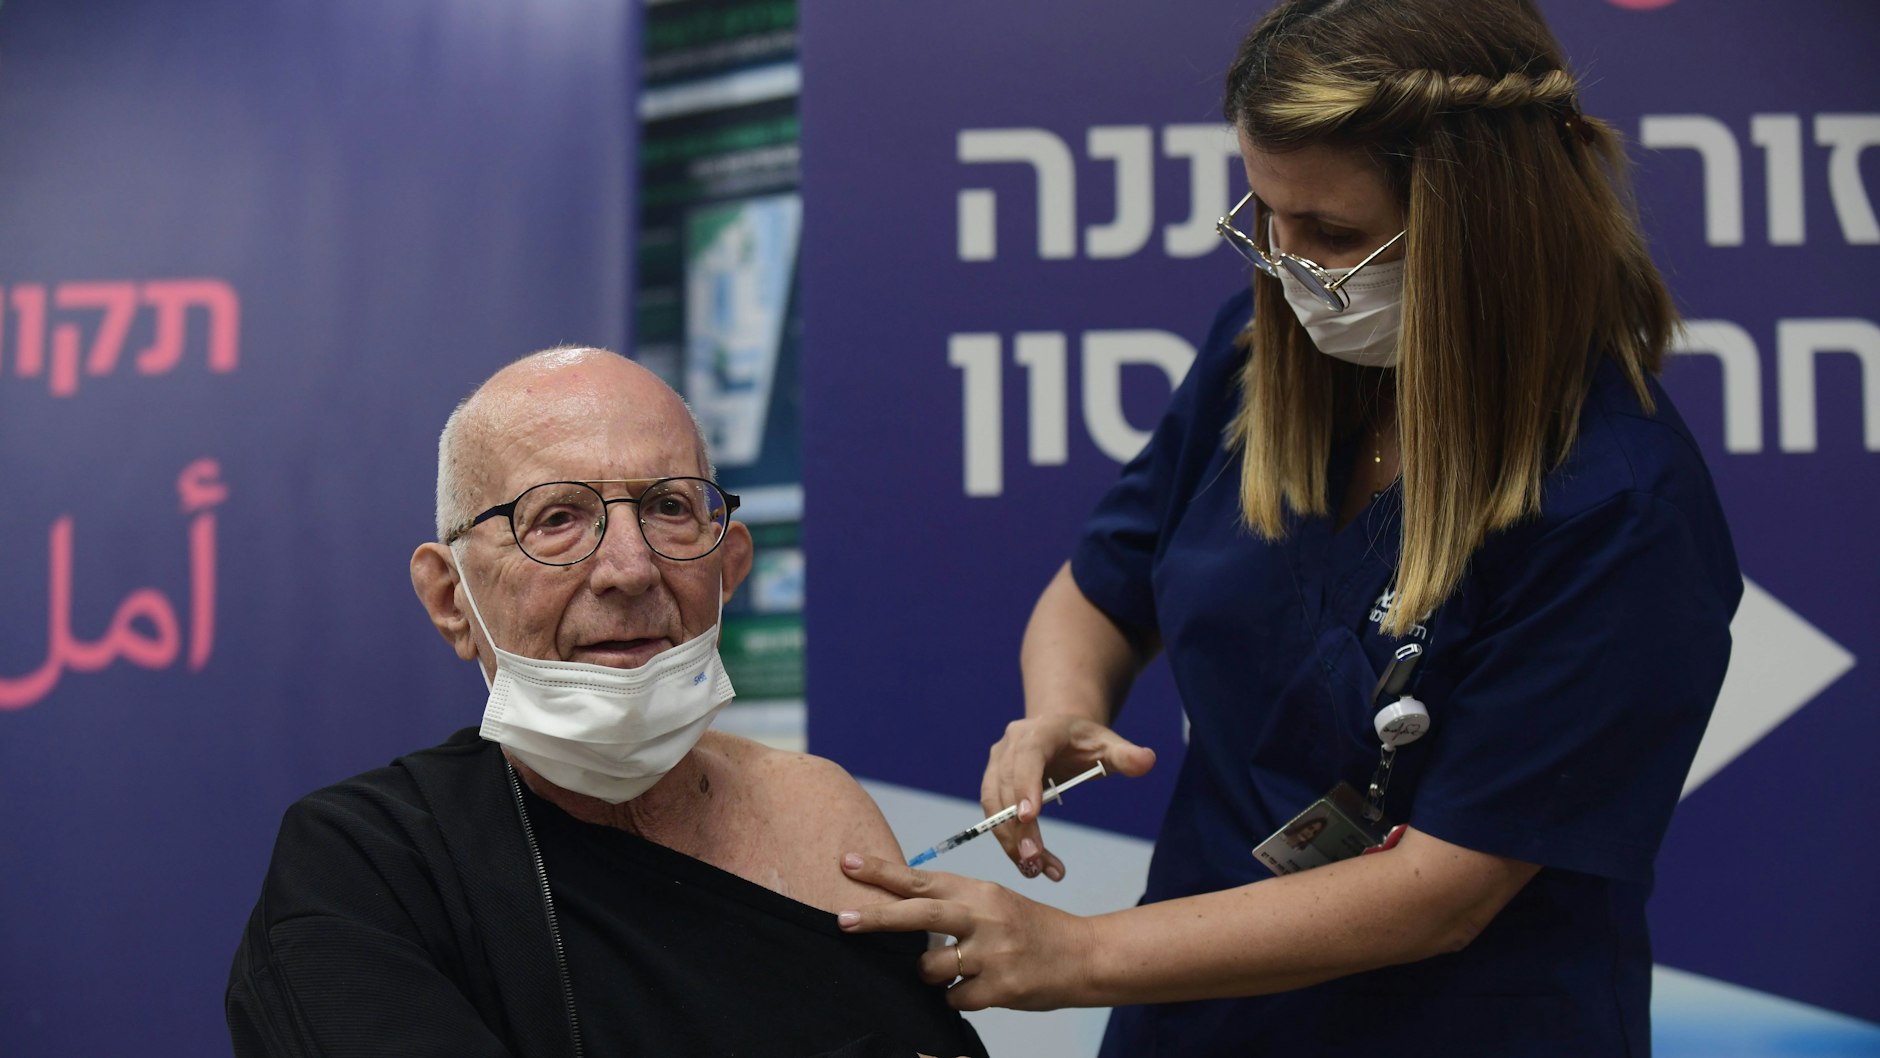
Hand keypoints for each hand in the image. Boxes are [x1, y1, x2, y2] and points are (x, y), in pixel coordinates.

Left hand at [836, 853, 1095, 1010]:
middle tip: (842, 919)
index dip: (881, 872)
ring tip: (956, 970)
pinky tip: (982, 988)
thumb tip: (901, 915)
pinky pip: (954, 999)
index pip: (921, 879)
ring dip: (930, 974)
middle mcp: (983, 916)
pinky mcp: (1001, 987)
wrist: (1084, 955)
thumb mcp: (995, 903)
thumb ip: (953, 905)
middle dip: (876, 918)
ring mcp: (992, 952)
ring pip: (930, 968)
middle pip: (918, 916)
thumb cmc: (1031, 929)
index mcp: (979, 891)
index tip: (847, 863)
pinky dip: (959, 998)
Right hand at [981, 715, 1154, 880]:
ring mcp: (997, 765)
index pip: (1028, 756)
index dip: (1025, 785)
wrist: (1060, 735)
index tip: (1029, 817)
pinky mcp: (993, 785)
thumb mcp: (1108, 744)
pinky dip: (1009, 842)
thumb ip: (1127, 755)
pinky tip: (1030, 864)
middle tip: (1034, 860)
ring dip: (1009, 840)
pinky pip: (994, 816)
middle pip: (1007, 786)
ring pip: (994, 805)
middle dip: (1017, 827)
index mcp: (1039, 731)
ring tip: (1034, 869)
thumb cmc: (1085, 742)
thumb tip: (1148, 760)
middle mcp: (1010, 745)